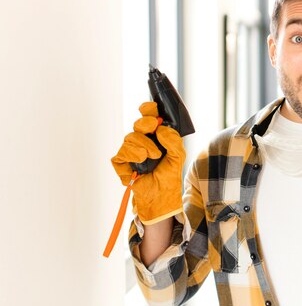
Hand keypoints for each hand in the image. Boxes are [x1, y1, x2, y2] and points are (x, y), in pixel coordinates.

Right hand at [111, 102, 184, 223]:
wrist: (162, 196)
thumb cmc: (169, 175)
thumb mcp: (178, 157)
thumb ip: (173, 141)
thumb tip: (161, 128)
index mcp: (156, 136)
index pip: (150, 116)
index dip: (148, 109)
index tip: (151, 108)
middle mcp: (142, 141)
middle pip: (138, 124)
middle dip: (145, 124)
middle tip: (153, 128)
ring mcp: (131, 152)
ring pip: (129, 138)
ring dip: (142, 146)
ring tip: (152, 157)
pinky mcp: (122, 164)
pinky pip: (119, 155)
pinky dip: (129, 158)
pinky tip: (138, 166)